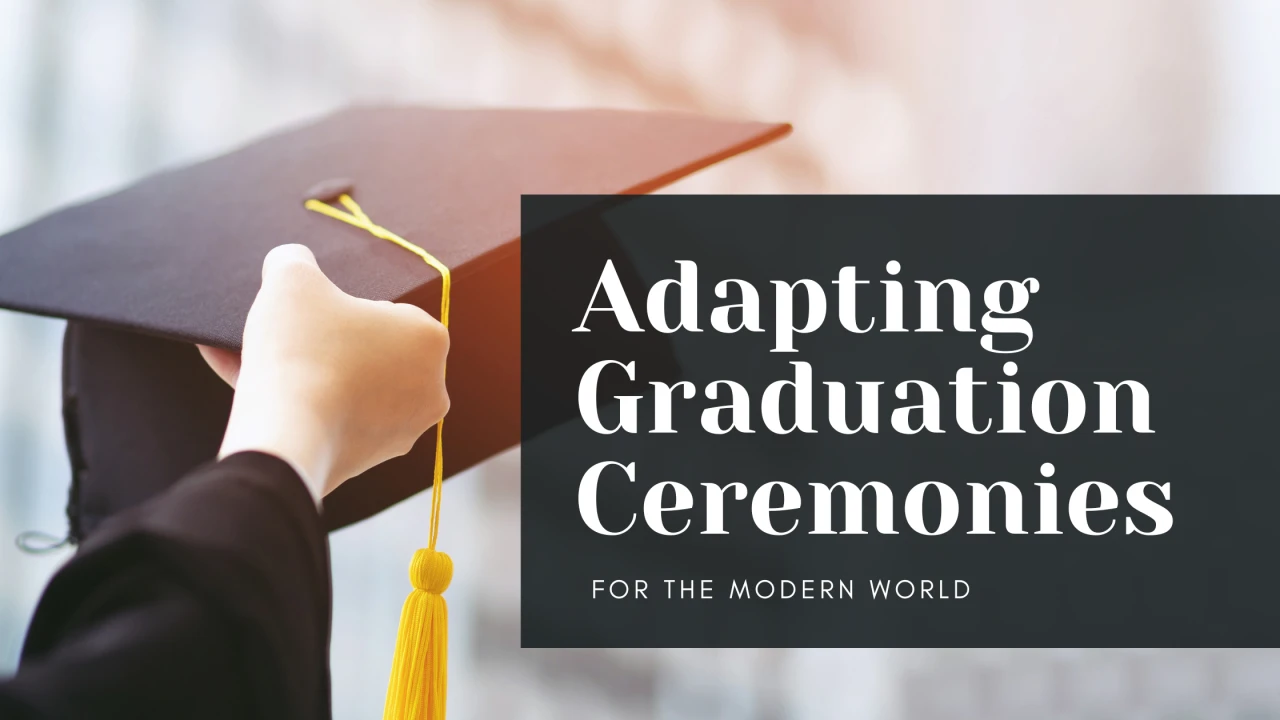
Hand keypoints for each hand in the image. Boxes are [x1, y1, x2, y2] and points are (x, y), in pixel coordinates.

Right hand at [199, 244, 448, 501]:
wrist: (285, 436)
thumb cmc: (300, 349)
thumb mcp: (291, 279)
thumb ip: (294, 260)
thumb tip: (291, 261)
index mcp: (429, 339)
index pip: (385, 310)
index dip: (342, 308)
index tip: (310, 313)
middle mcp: (430, 388)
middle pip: (367, 351)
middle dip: (323, 341)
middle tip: (283, 332)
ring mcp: (402, 429)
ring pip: (345, 386)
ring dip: (302, 369)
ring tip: (250, 354)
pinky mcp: (369, 458)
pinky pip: (330, 418)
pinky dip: (296, 400)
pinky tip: (242, 380)